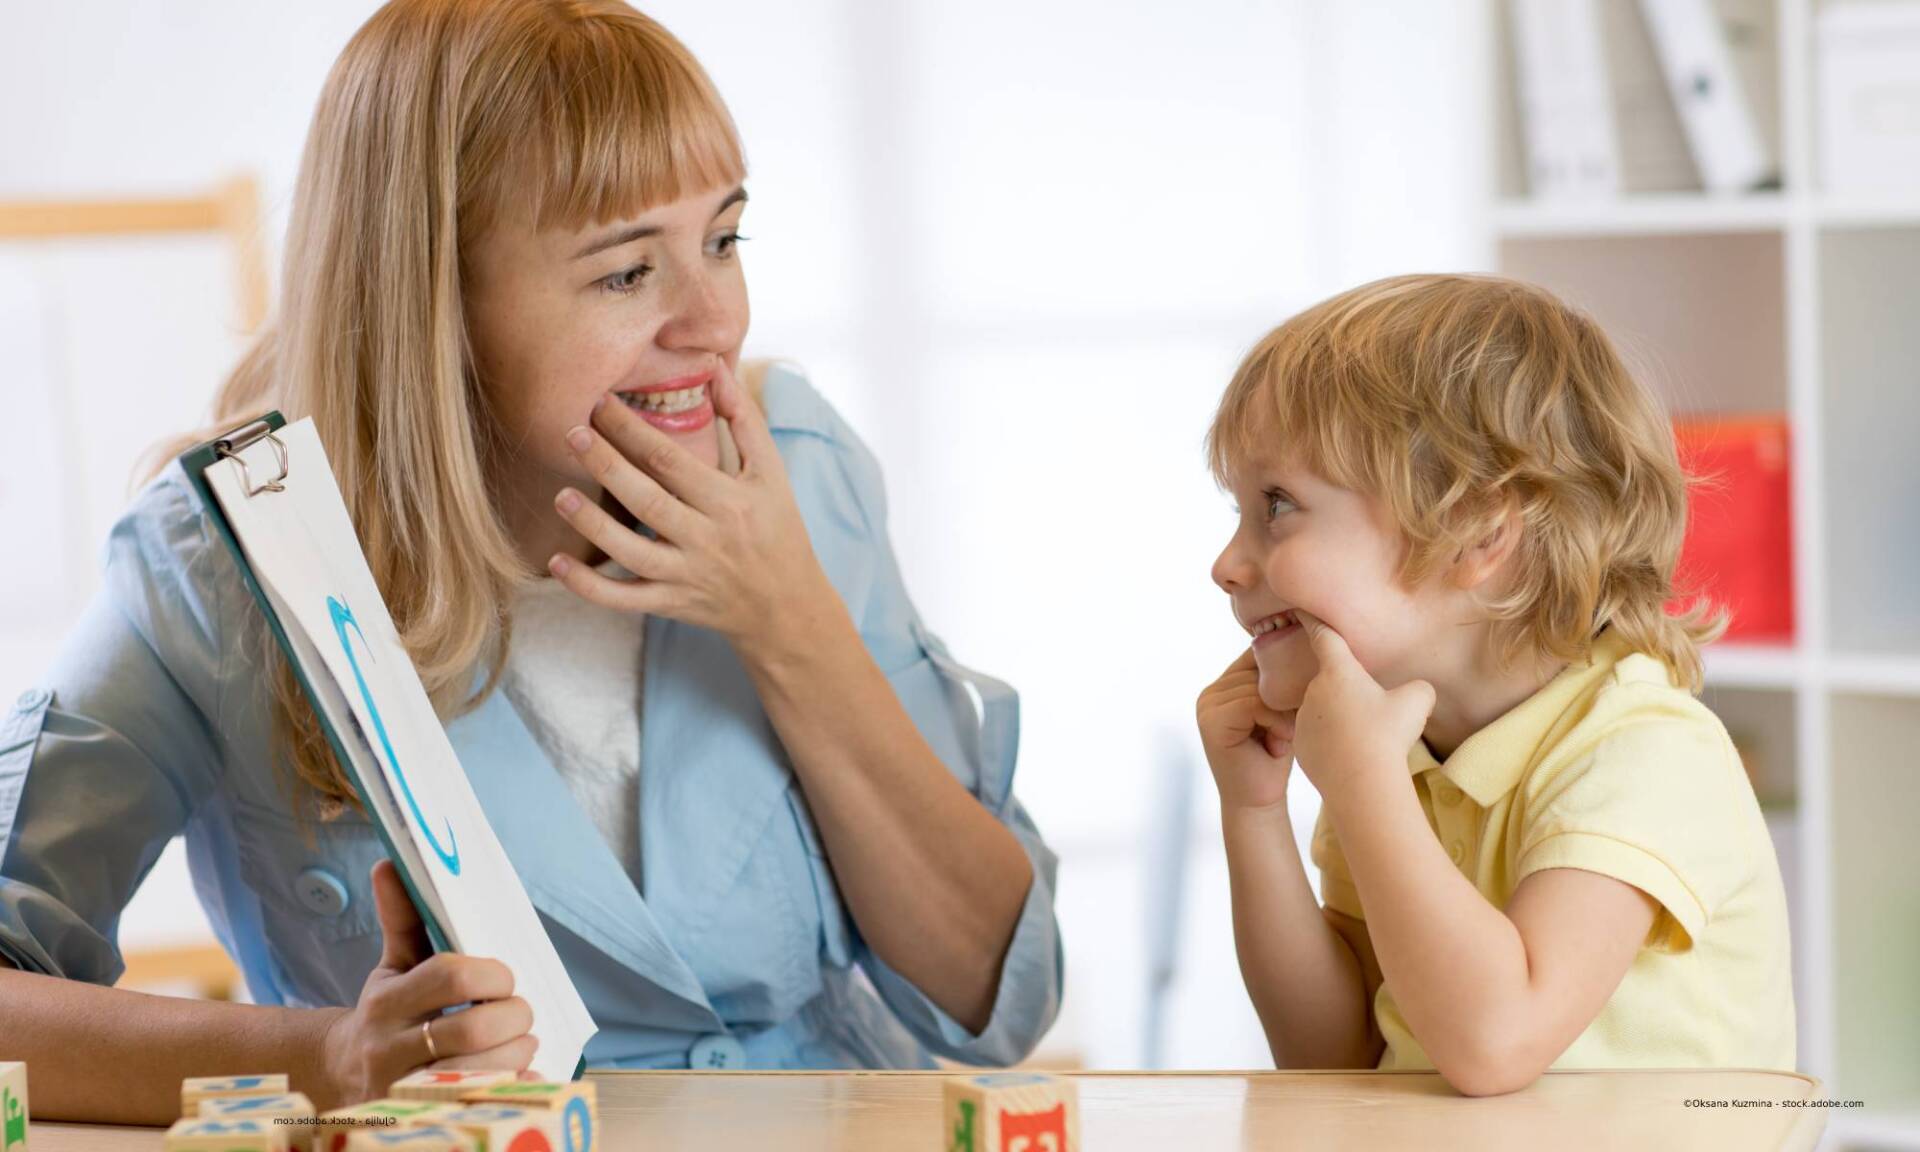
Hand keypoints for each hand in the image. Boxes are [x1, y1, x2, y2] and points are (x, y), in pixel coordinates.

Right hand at [316, 860, 536, 1107]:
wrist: (343, 1077)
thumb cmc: (385, 1015)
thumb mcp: (391, 967)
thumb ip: (402, 918)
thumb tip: (391, 863)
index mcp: (387, 1002)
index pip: (450, 976)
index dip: (493, 974)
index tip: (506, 977)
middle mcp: (390, 1049)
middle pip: (474, 1030)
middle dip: (514, 1018)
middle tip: (522, 1013)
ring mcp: (404, 1091)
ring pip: (481, 1073)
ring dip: (518, 1056)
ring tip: (521, 1044)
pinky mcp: (419, 1118)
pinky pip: (480, 1107)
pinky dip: (509, 1093)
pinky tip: (516, 1079)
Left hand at [549, 361, 836, 659]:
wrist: (788, 606)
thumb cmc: (778, 529)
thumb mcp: (771, 472)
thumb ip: (743, 419)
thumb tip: (716, 367)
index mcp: (730, 502)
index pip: (670, 461)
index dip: (632, 430)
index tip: (601, 404)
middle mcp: (707, 539)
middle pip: (647, 500)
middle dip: (606, 466)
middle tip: (572, 434)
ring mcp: (687, 575)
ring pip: (631, 552)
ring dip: (592, 525)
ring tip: (561, 495)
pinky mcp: (671, 604)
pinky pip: (624, 599)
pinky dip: (589, 586)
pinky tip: (557, 563)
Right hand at [1197, 647, 1298, 811]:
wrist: (1259, 802)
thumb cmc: (1278, 755)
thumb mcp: (1282, 710)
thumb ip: (1280, 681)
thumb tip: (1307, 641)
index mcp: (1226, 683)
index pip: (1259, 654)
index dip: (1286, 667)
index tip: (1305, 690)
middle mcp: (1211, 691)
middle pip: (1262, 669)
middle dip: (1287, 698)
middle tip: (1290, 732)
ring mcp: (1207, 704)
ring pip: (1261, 687)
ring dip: (1284, 715)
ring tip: (1283, 741)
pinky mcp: (1211, 720)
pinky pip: (1253, 703)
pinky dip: (1275, 722)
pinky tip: (1277, 745)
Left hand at [1292, 612, 1435, 807]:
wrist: (1362, 782)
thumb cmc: (1389, 735)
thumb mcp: (1418, 701)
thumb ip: (1417, 688)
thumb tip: (1416, 692)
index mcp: (1338, 672)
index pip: (1322, 637)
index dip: (1313, 620)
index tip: (1299, 609)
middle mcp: (1313, 690)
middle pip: (1332, 683)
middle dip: (1349, 693)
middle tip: (1372, 714)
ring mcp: (1302, 720)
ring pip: (1325, 713)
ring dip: (1341, 721)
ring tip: (1365, 742)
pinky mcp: (1300, 747)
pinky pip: (1319, 738)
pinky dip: (1333, 744)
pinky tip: (1351, 758)